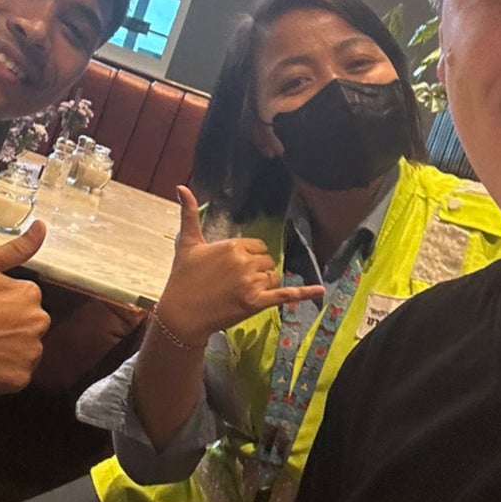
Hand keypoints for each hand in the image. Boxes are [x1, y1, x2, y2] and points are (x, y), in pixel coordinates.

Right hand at [0, 221, 49, 393]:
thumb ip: (16, 247)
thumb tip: (43, 225)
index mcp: (30, 294)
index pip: (24, 299)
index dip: (1, 304)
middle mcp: (39, 322)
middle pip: (28, 324)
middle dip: (10, 326)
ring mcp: (31, 353)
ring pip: (25, 349)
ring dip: (9, 348)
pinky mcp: (20, 379)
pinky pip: (17, 373)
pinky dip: (4, 371)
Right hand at [154, 188, 324, 347]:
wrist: (180, 315)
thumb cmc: (182, 278)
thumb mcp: (187, 243)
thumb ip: (188, 213)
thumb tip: (181, 186)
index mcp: (233, 245)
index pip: (258, 246)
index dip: (250, 256)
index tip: (234, 267)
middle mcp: (245, 262)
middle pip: (267, 261)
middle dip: (257, 270)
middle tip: (236, 282)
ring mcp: (252, 283)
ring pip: (274, 277)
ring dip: (265, 283)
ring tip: (242, 292)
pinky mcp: (257, 303)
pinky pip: (286, 294)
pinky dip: (304, 292)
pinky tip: (320, 289)